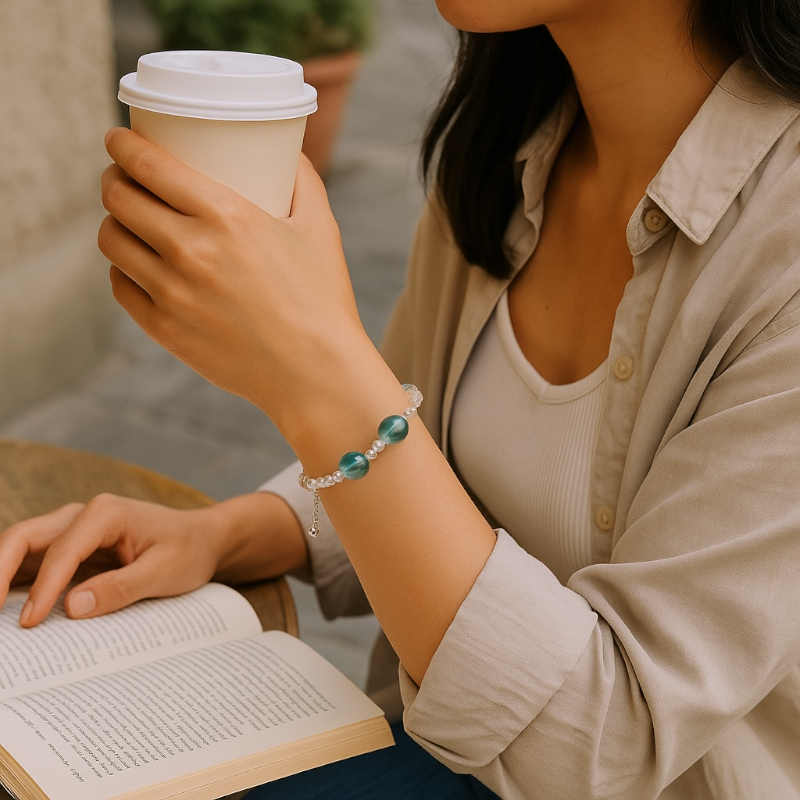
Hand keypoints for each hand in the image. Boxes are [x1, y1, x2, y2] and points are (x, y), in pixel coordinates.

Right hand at [0, 492, 306, 626]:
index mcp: (105, 513)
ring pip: (21, 547)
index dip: (44, 588)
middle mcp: (81, 515)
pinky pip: (34, 562)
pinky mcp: (71, 547)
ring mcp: (72, 529)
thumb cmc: (187, 551)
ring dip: (0, 577)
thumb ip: (120, 588)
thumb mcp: (165, 572)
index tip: (31, 624)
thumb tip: (72, 607)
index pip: (61, 551)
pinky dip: (16, 583)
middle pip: (23, 538)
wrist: (202, 540)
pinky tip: (8, 611)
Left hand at [98, 128, 376, 438]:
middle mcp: (190, 250)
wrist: (316, 372)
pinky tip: (137, 265)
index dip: (122, 144)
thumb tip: (286, 148)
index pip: (147, 165)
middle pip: (119, 199)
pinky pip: (121, 286)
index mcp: (226, 216)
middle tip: (124, 179)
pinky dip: (123, 268)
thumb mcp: (321, 228)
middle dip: (114, 179)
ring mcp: (172, 293)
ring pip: (112, 241)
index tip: (119, 138)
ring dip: (114, 223)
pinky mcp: (165, 329)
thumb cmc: (322, 299)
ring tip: (128, 222)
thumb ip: (302, 179)